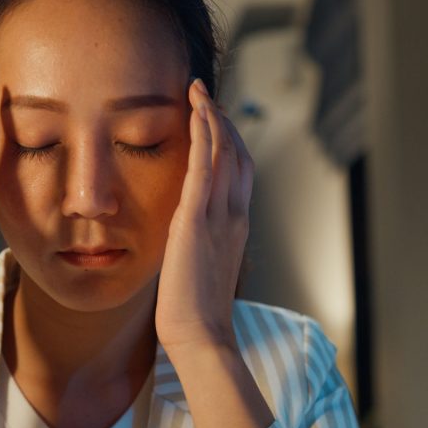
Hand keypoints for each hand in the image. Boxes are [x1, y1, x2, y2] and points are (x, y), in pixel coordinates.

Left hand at [155, 79, 253, 355]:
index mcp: (237, 226)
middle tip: (204, 94)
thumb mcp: (203, 268)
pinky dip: (203, 135)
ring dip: (211, 117)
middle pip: (237, 153)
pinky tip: (196, 113)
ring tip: (197, 91)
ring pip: (223, 153)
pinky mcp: (196, 220)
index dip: (230, 141)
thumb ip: (201, 244)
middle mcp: (234, 215)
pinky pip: (204, 167)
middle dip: (222, 120)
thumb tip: (187, 235)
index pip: (240, 171)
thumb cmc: (197, 313)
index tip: (215, 120)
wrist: (200, 336)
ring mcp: (219, 216)